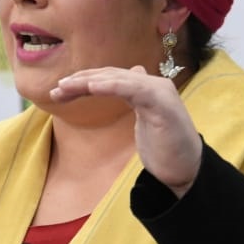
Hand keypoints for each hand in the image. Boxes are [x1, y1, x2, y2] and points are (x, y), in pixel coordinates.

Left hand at [50, 65, 201, 196]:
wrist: (187, 171)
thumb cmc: (166, 147)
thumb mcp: (146, 118)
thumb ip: (136, 97)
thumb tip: (133, 72)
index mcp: (147, 88)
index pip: (110, 77)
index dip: (84, 80)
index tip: (59, 90)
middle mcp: (154, 84)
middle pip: (110, 75)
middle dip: (80, 80)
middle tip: (56, 89)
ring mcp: (160, 92)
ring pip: (118, 78)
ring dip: (88, 81)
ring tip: (65, 86)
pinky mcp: (163, 105)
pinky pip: (134, 88)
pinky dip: (112, 85)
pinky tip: (91, 86)